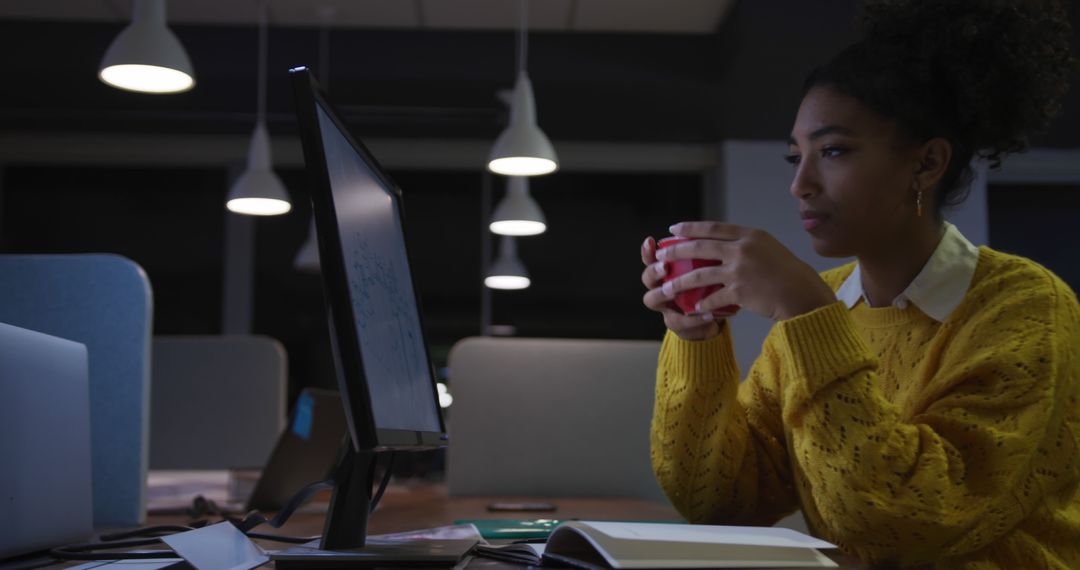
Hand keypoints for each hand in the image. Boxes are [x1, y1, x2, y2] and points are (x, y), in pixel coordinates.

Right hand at [641, 236, 735, 340]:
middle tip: (664, 266)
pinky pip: (676, 321)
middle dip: (653, 271)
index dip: (648, 251)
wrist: (712, 318)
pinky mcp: (675, 323)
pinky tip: (708, 314)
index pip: (652, 258)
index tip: (651, 241)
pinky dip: (692, 318)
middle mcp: (661, 286)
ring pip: (651, 299)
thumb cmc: (709, 289)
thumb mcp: (709, 271)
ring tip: (673, 291)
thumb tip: (717, 237)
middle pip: (647, 277)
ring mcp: (665, 305)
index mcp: (667, 271)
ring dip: (661, 294)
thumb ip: (707, 258)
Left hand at [655, 222, 835, 321]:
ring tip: (667, 288)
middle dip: (676, 251)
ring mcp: (740, 270)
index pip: (713, 228)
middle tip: (660, 257)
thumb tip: (721, 243)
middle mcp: (742, 249)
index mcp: (749, 235)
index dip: (691, 228)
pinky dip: (701, 304)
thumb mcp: (767, 247)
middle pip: (699, 248)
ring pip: (700, 275)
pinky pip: (713, 298)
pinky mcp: (739, 292)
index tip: (673, 229)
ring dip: (680, 282)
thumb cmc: (785, 271)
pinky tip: (693, 308)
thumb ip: (745, 243)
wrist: (801, 293)